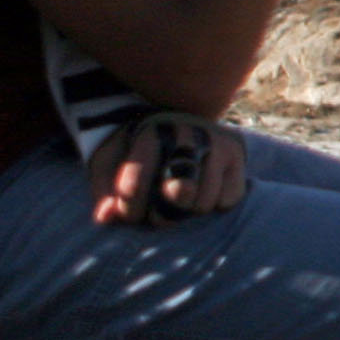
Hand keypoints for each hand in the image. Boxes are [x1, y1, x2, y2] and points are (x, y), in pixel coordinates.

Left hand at [89, 118, 248, 225]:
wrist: (168, 123)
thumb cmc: (133, 150)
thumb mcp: (109, 163)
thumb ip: (103, 190)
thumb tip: (106, 216)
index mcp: (151, 129)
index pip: (142, 171)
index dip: (132, 197)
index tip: (126, 204)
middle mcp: (187, 130)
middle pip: (179, 192)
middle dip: (162, 212)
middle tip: (155, 215)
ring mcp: (216, 140)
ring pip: (204, 201)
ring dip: (188, 211)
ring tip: (178, 201)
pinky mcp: (236, 151)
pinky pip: (228, 198)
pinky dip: (215, 203)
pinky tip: (203, 190)